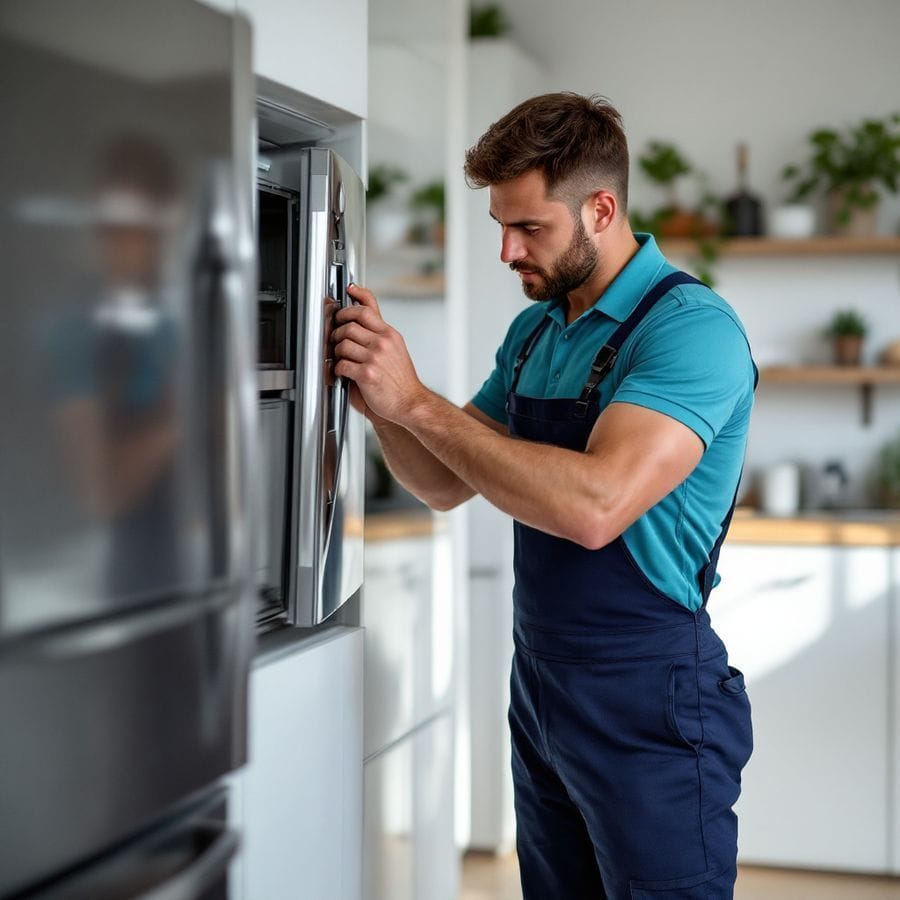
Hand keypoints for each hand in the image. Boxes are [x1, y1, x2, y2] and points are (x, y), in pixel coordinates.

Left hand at [332, 283, 426, 424]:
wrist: (410, 403)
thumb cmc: (400, 381)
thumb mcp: (395, 351)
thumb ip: (379, 336)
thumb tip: (358, 323)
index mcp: (390, 335)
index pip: (368, 308)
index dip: (352, 300)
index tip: (347, 292)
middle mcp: (383, 343)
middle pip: (349, 324)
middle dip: (337, 332)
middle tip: (337, 339)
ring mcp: (376, 357)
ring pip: (343, 343)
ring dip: (337, 352)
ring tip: (341, 359)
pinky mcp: (367, 374)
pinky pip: (342, 364)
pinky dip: (338, 369)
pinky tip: (343, 373)